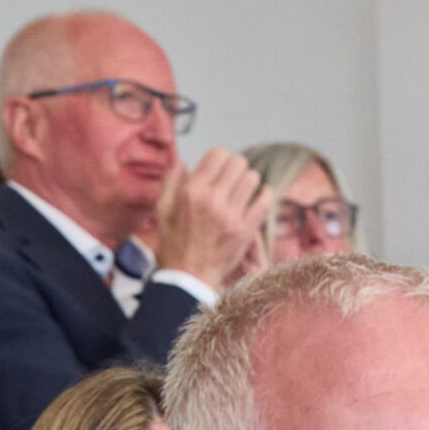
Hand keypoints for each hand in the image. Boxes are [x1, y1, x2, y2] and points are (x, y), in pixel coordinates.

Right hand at [153, 148, 267, 289]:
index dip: (220, 157)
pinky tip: (260, 196)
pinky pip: (265, 201)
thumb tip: (183, 161)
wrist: (188, 275)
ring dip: (249, 180)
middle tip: (232, 178)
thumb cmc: (174, 241)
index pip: (218, 154)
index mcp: (191, 190)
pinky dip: (265, 195)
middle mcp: (212, 199)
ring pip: (253, 178)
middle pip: (238, 163)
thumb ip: (172, 181)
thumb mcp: (163, 208)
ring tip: (243, 188)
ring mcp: (231, 215)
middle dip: (236, 167)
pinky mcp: (246, 229)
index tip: (219, 167)